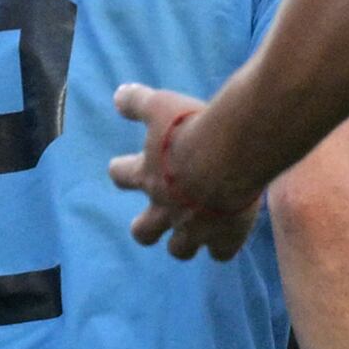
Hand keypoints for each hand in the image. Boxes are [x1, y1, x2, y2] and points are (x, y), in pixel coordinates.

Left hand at [109, 80, 261, 259]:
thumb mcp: (161, 106)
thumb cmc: (193, 128)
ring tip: (193, 237)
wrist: (231, 154)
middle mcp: (165, 208)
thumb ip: (137, 103)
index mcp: (148, 176)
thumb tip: (117, 94)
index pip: (121, 176)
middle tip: (152, 223)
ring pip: (180, 250)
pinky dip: (223, 248)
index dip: (121, 172)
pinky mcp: (224, 237)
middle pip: (143, 232)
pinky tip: (229, 239)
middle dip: (145, 230)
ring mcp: (194, 228)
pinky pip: (221, 254)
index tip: (122, 169)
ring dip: (183, 244)